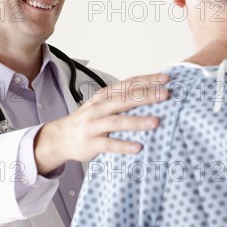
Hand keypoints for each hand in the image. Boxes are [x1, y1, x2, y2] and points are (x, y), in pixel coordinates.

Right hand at [34, 73, 168, 174]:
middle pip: (124, 99)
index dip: (146, 80)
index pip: (127, 84)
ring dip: (136, 121)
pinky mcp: (91, 142)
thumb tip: (151, 93)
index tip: (165, 79)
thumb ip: (121, 99)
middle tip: (165, 94)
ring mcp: (94, 125)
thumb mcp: (101, 104)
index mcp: (103, 96)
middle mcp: (98, 107)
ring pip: (117, 121)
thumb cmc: (88, 120)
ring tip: (156, 122)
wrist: (61, 137)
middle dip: (145, 96)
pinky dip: (123, 146)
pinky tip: (138, 147)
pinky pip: (109, 144)